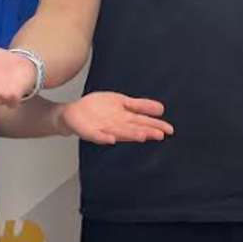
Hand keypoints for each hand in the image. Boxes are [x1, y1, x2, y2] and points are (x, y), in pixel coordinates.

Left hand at [57, 92, 173, 144]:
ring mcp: (104, 129)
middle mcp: (117, 126)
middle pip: (134, 128)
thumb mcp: (121, 102)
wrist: (74, 114)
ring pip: (120, 133)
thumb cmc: (99, 109)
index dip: (155, 125)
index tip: (167, 130)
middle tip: (159, 135)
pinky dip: (103, 138)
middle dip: (146, 131)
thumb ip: (140, 105)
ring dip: (130, 135)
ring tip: (142, 136)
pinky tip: (110, 139)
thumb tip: (160, 108)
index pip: (143, 122)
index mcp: (125, 118)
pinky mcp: (90, 132)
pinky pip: (97, 135)